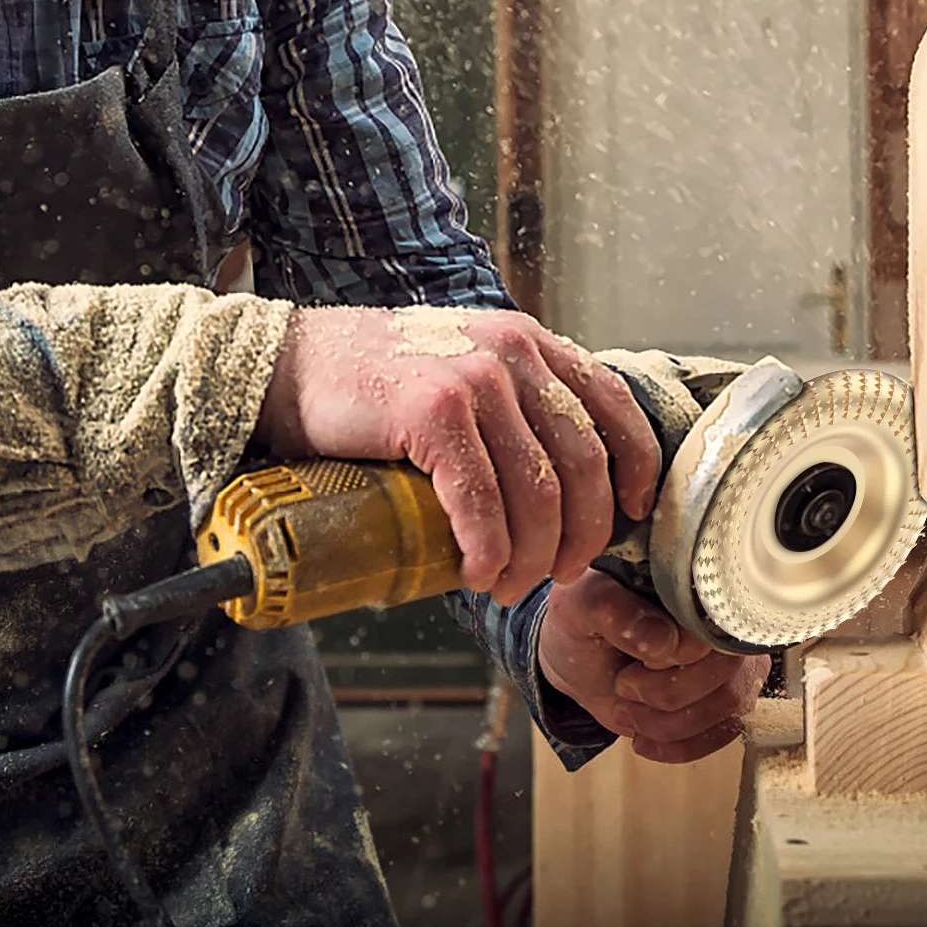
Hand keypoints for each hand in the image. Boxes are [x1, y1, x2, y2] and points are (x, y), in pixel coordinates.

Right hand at [257, 307, 660, 605]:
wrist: (291, 365)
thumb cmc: (377, 383)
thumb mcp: (464, 368)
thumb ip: (512, 401)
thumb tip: (559, 484)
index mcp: (530, 341)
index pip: (614, 403)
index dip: (636, 467)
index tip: (634, 513)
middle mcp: (513, 351)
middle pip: (582, 462)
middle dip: (582, 533)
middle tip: (560, 573)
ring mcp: (474, 377)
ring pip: (536, 490)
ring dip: (532, 555)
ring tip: (510, 584)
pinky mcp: (432, 410)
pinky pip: (481, 498)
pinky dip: (488, 548)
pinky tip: (480, 572)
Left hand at [538, 570, 770, 763]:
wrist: (580, 660)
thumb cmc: (583, 620)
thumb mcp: (580, 606)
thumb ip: (614, 610)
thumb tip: (664, 640)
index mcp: (693, 580)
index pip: (716, 622)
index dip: (678, 656)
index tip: (635, 662)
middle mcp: (724, 615)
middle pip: (728, 670)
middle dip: (668, 694)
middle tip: (623, 687)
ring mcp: (732, 658)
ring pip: (730, 705)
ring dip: (670, 723)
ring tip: (627, 710)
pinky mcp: (728, 696)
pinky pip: (725, 731)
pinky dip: (679, 745)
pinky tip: (643, 738)